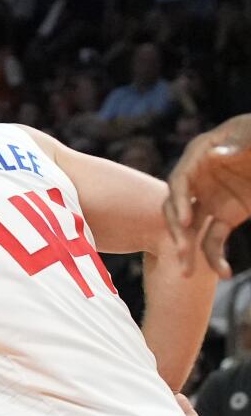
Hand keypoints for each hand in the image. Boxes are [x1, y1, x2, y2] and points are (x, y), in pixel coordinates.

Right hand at [165, 114, 250, 276]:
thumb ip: (238, 142)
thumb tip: (214, 154)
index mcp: (200, 155)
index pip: (180, 179)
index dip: (179, 200)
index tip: (185, 221)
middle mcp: (198, 180)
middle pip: (176, 208)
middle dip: (177, 231)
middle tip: (182, 252)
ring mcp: (209, 199)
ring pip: (189, 229)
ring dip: (186, 250)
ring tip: (187, 274)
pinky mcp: (224, 215)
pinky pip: (213, 239)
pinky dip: (215, 257)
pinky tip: (224, 274)